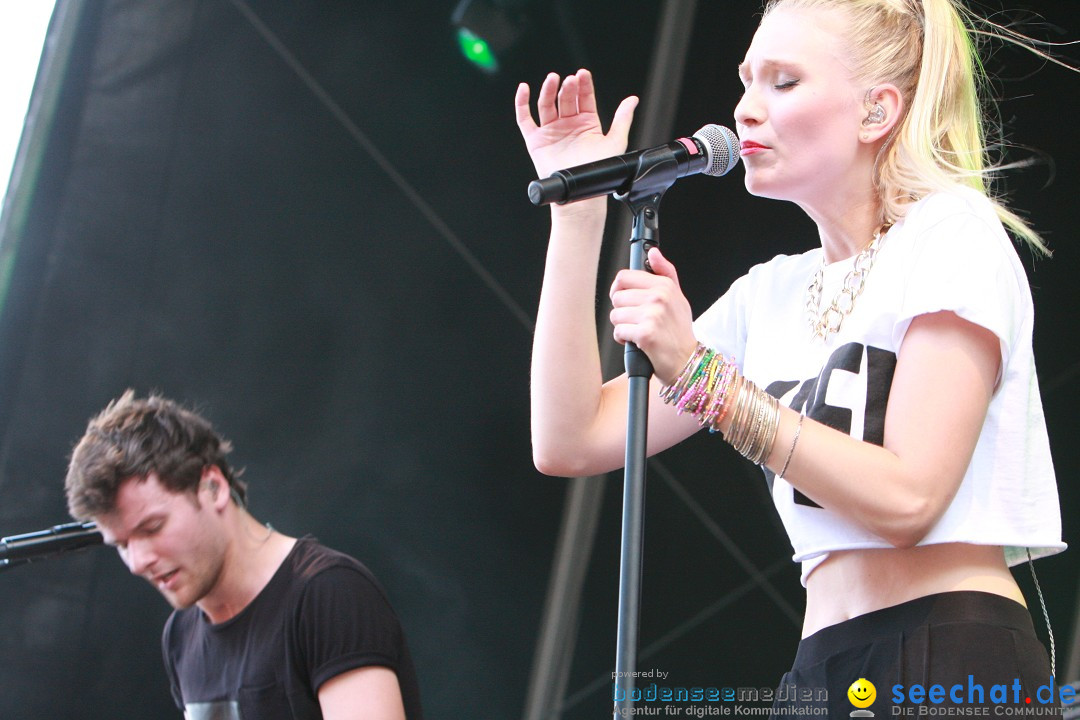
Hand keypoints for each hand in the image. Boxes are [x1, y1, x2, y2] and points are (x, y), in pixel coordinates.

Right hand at [515, 69, 637, 180]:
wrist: (580, 193)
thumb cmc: (598, 172)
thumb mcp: (615, 141)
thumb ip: (623, 119)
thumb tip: (632, 99)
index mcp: (587, 123)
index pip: (584, 97)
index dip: (583, 85)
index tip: (583, 74)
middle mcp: (568, 124)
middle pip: (565, 98)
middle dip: (567, 88)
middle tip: (570, 81)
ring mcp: (551, 131)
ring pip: (546, 104)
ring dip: (548, 90)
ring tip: (553, 79)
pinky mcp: (535, 140)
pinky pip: (524, 119)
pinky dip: (521, 103)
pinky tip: (524, 89)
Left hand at [609, 247, 698, 383]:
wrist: (687, 361)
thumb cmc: (679, 330)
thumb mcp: (678, 297)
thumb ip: (665, 272)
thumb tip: (654, 252)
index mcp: (665, 285)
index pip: (624, 277)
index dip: (619, 289)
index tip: (625, 299)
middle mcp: (659, 297)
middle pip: (617, 297)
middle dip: (622, 311)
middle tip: (637, 319)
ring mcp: (653, 315)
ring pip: (615, 315)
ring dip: (622, 326)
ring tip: (638, 330)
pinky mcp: (645, 334)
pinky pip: (619, 331)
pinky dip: (624, 339)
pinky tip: (637, 341)